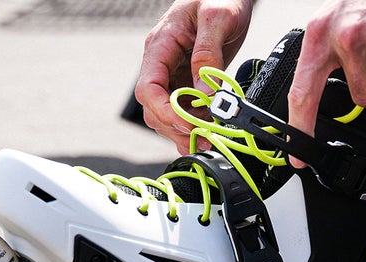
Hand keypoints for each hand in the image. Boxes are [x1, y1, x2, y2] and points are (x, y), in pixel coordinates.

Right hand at [135, 0, 252, 153]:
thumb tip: (205, 93)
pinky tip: (208, 132)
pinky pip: (184, 111)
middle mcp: (162, 64)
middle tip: (202, 138)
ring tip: (207, 139)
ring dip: (183, 132)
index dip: (164, 111)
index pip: (148, 88)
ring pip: (166, 115)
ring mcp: (174, 76)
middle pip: (153, 108)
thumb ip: (209, 54)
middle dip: (175, 127)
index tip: (187, 124)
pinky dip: (194, 126)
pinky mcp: (189, 83)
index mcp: (160, 46)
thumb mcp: (217, 16)